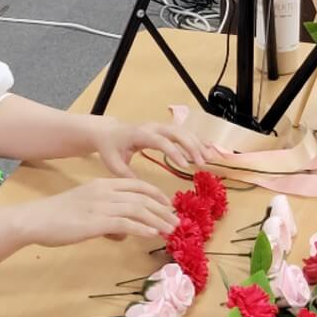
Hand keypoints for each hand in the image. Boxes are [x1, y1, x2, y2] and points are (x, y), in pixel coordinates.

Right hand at [12, 178, 179, 246]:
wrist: (36, 219)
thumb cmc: (58, 216)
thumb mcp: (85, 209)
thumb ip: (105, 216)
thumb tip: (121, 232)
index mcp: (102, 184)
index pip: (137, 185)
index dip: (156, 194)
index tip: (168, 206)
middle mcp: (105, 191)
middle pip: (142, 197)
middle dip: (162, 209)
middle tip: (176, 222)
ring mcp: (101, 205)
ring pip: (138, 209)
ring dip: (157, 220)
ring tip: (170, 230)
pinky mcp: (96, 221)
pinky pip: (125, 223)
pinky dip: (142, 228)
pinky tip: (152, 234)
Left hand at [92, 118, 215, 178]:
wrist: (107, 132)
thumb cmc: (110, 147)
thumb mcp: (113, 163)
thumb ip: (126, 175)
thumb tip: (142, 189)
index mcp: (140, 134)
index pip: (161, 141)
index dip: (175, 152)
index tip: (185, 165)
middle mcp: (153, 127)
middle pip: (177, 132)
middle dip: (191, 146)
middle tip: (202, 163)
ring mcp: (160, 127)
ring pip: (183, 131)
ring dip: (197, 143)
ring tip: (209, 158)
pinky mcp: (164, 130)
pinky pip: (182, 132)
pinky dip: (196, 139)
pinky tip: (209, 147)